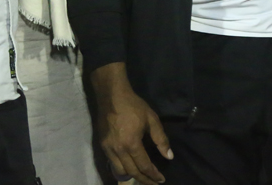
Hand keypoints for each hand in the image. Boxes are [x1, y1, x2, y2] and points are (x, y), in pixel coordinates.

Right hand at [93, 64, 172, 184]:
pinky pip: (112, 163)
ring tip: (142, 178)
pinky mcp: (102, 145)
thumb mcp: (152, 119)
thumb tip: (169, 156)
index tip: (161, 179)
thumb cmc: (133, 106)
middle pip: (132, 172)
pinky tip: (129, 168)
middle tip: (154, 183)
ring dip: (132, 177)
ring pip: (120, 171)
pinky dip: (121, 169)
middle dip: (144, 180)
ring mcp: (108, 149)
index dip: (154, 175)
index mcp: (132, 143)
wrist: (112, 96)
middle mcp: (118, 150)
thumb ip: (161, 139)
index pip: (144, 166)